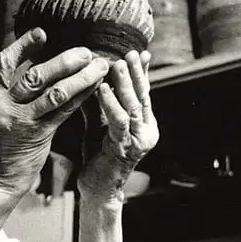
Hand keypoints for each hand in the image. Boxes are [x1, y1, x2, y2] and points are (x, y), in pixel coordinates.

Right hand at [0, 28, 109, 199]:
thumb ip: (7, 94)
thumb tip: (36, 65)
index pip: (3, 63)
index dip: (23, 46)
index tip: (44, 33)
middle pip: (35, 75)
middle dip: (64, 61)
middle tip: (85, 52)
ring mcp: (18, 121)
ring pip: (54, 91)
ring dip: (80, 76)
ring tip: (99, 66)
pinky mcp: (36, 135)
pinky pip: (64, 110)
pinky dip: (81, 96)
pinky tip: (95, 87)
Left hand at [78, 50, 159, 203]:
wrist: (97, 189)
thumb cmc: (98, 156)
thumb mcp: (99, 124)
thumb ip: (99, 103)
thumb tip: (93, 76)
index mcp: (144, 123)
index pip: (144, 93)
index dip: (142, 73)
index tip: (140, 52)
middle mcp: (147, 131)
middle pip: (143, 96)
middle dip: (136, 73)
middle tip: (129, 53)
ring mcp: (139, 140)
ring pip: (134, 106)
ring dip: (125, 84)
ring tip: (117, 64)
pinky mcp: (125, 148)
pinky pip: (119, 122)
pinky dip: (110, 104)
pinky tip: (102, 89)